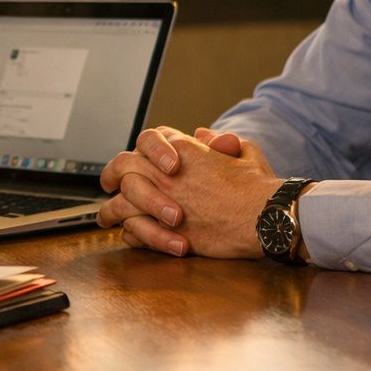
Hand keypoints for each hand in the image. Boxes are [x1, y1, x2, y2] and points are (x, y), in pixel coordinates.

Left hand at [98, 127, 280, 258]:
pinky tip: (129, 236)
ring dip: (110, 210)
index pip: (147, 141)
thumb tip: (202, 135)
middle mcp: (166, 173)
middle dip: (110, 175)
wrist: (264, 216)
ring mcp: (162, 201)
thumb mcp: (244, 151)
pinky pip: (132, 231)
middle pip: (122, 166)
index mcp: (183, 149)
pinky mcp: (165, 231)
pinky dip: (129, 234)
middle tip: (107, 184)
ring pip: (120, 201)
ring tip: (105, 218)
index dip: (139, 150)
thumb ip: (220, 141)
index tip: (135, 159)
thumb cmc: (258, 186)